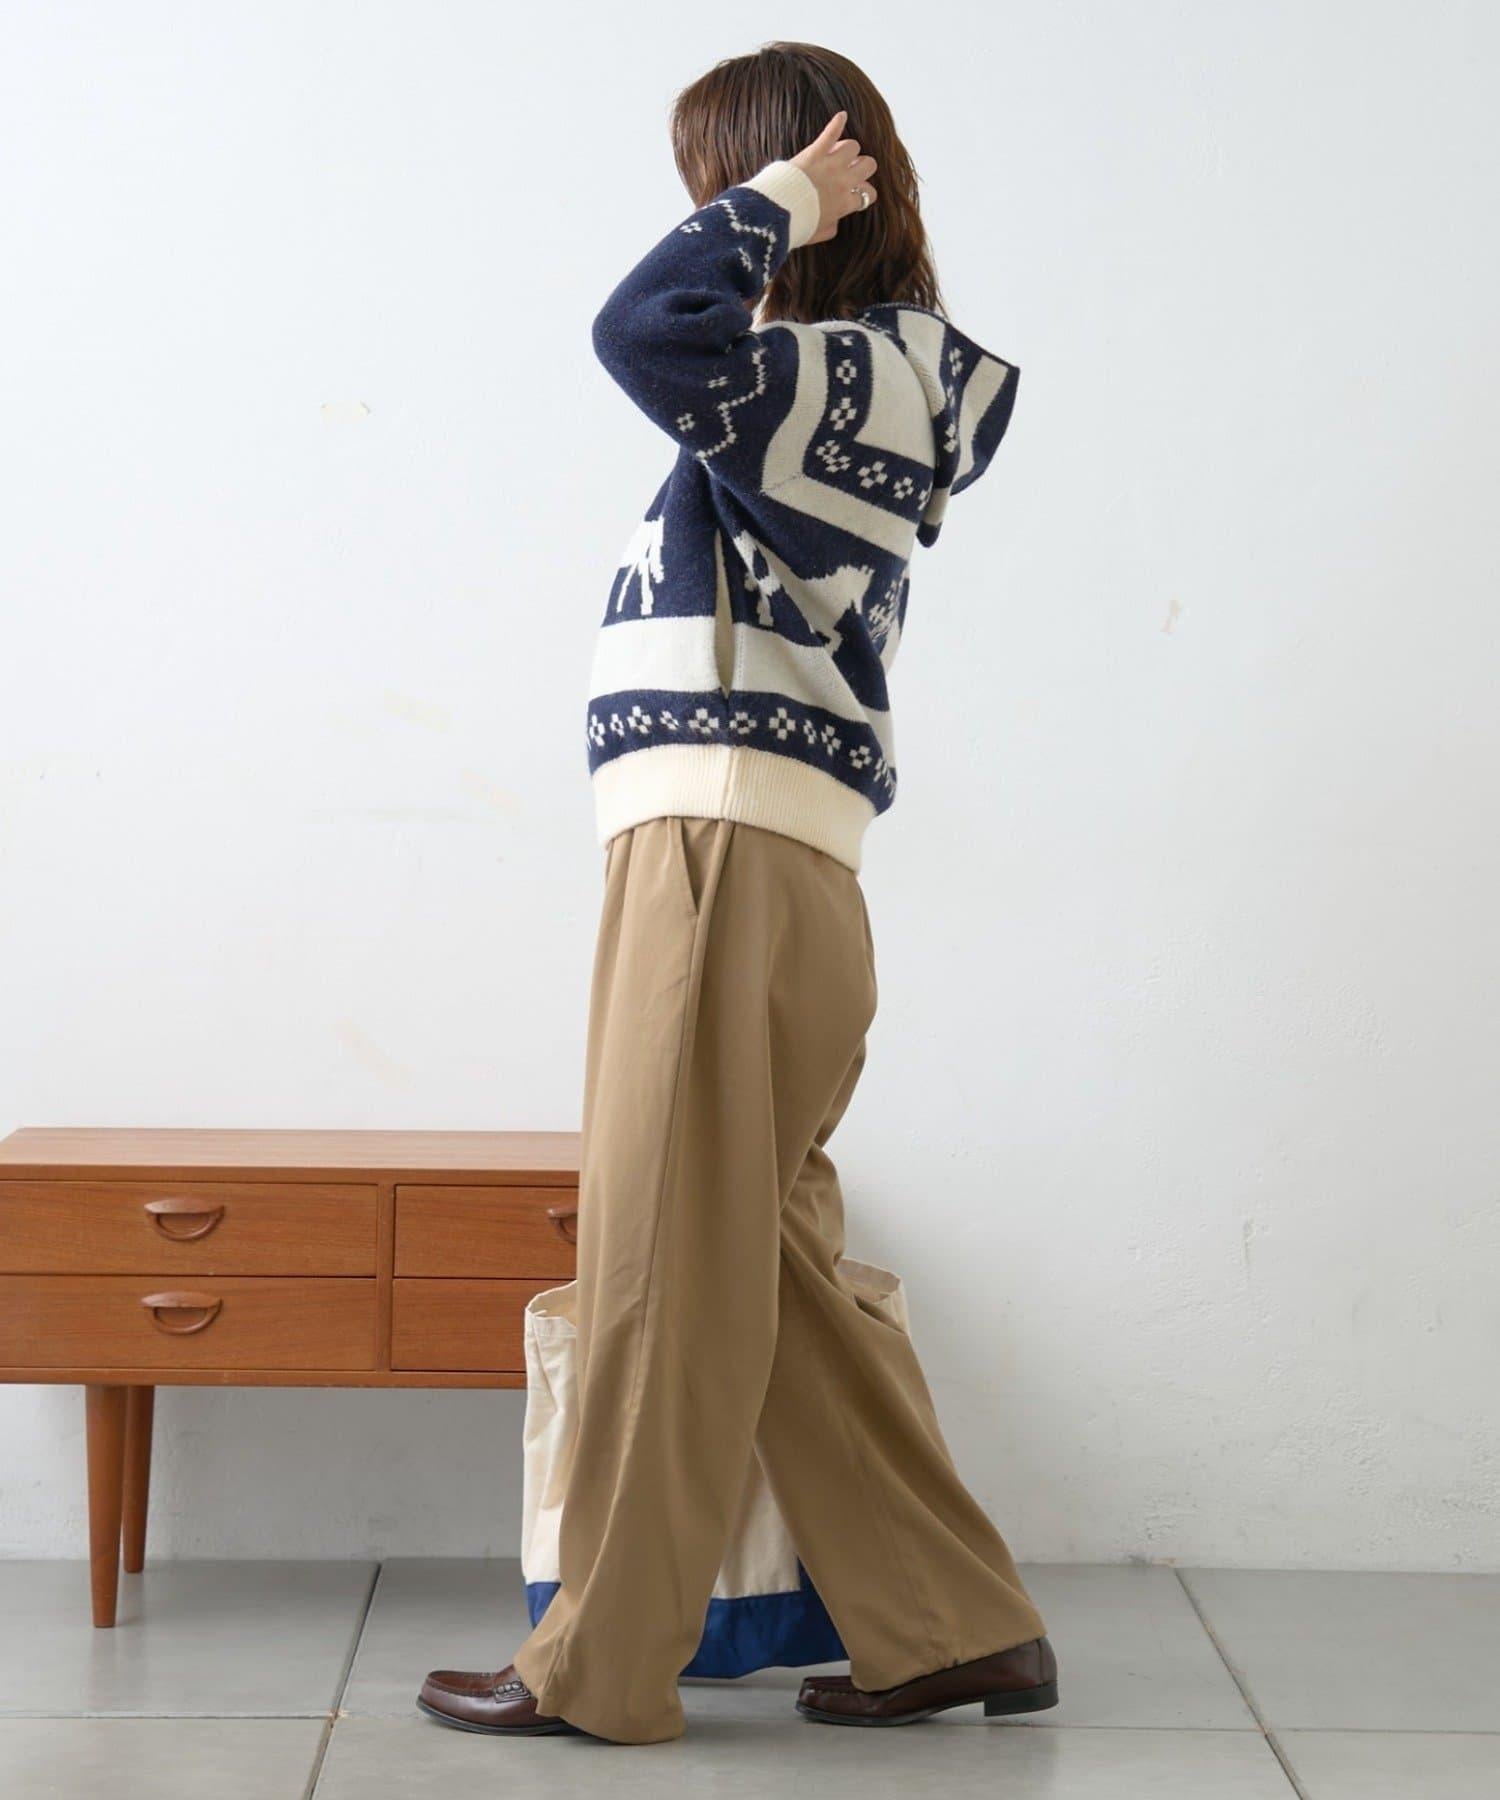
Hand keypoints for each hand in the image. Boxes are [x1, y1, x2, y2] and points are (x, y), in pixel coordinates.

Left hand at [790, 111, 877, 244]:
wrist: (778, 212)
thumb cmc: (797, 224)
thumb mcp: (818, 233)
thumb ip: (831, 228)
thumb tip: (836, 222)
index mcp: (845, 203)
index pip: (868, 194)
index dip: (864, 193)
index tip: (857, 193)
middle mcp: (843, 182)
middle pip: (868, 165)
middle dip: (863, 167)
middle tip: (854, 169)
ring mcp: (831, 164)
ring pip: (853, 146)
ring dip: (848, 149)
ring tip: (841, 151)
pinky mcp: (816, 152)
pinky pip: (831, 132)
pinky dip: (837, 123)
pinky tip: (842, 115)